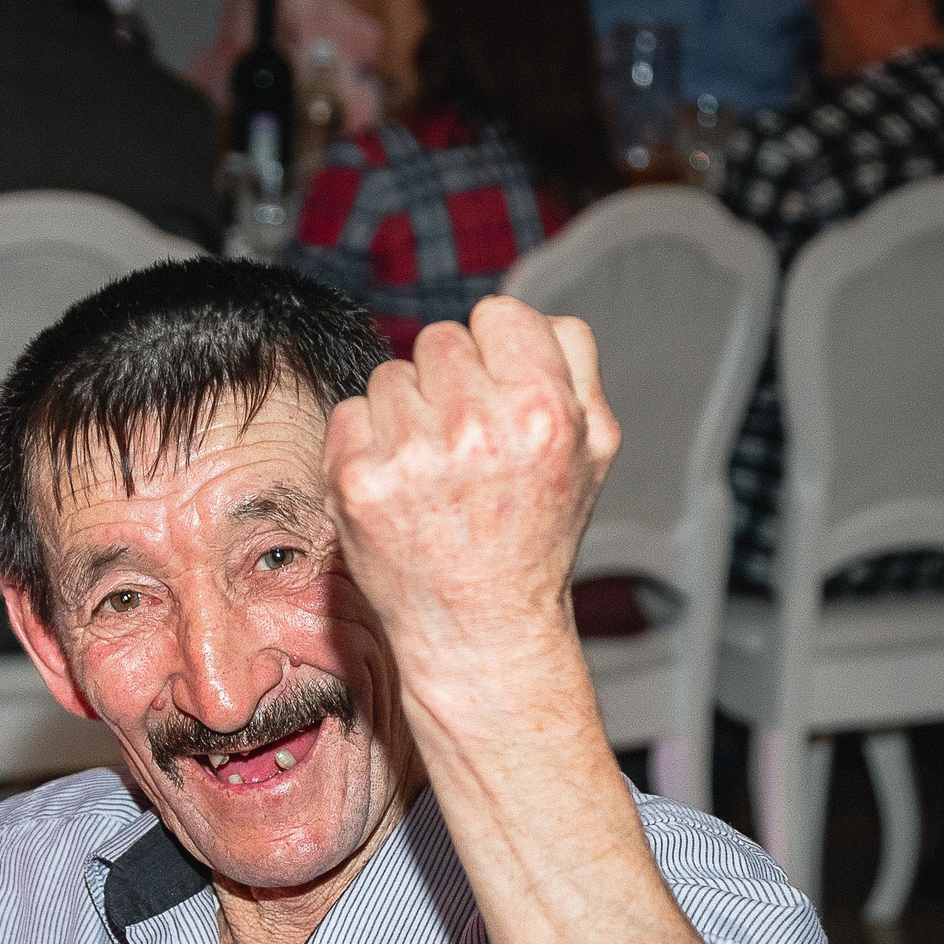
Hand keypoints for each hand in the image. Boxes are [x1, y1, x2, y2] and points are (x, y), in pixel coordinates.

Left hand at [324, 296, 618, 683]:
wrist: (481, 629)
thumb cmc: (539, 533)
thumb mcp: (595, 447)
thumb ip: (574, 361)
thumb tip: (526, 314)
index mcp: (544, 410)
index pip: (498, 313)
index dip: (497, 352)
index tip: (498, 396)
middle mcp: (477, 427)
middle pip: (439, 339)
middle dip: (449, 383)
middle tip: (465, 446)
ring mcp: (411, 455)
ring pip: (390, 375)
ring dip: (405, 413)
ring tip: (433, 471)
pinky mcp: (357, 482)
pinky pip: (348, 412)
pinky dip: (365, 443)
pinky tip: (397, 486)